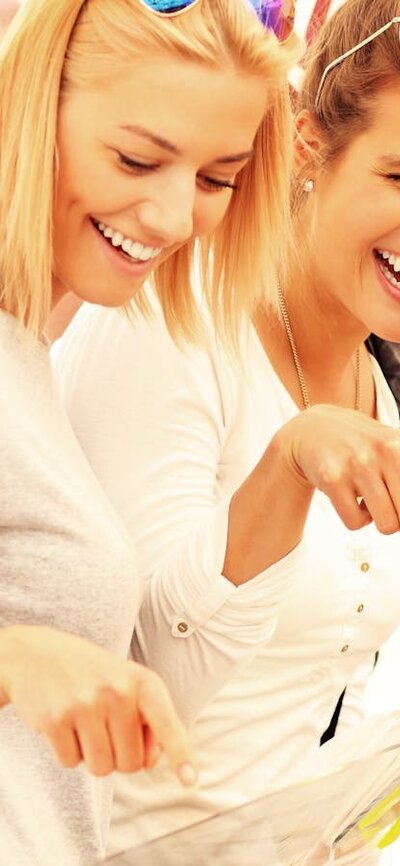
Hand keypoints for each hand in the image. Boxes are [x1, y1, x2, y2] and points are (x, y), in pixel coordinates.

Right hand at [0, 625, 196, 783]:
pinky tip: (63, 723)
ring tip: (83, 722)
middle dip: (117, 755)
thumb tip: (152, 762)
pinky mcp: (56, 718)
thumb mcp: (126, 684)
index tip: (190, 780)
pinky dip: (67, 751)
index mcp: (143, 681)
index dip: (180, 754)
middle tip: (102, 725)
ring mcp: (86, 704)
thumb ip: (147, 720)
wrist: (34, 654)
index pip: (167, 723)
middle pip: (131, 763)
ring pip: (101, 768)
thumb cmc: (89, 675)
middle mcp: (118, 691)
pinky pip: (70, 762)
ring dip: (91, 756)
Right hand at [278, 404, 399, 533]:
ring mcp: (356, 465)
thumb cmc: (361, 444)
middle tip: (387, 502)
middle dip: (398, 517)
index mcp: (399, 445)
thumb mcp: (393, 447)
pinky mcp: (332, 479)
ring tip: (370, 501)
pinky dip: (357, 519)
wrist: (315, 430)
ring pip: (387, 525)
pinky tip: (353, 500)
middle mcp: (381, 452)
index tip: (393, 498)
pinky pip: (356, 523)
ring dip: (379, 519)